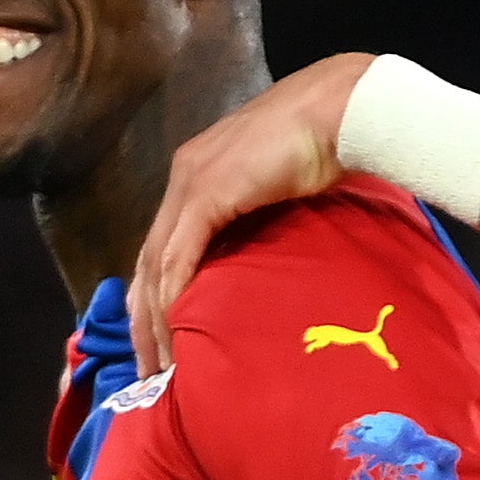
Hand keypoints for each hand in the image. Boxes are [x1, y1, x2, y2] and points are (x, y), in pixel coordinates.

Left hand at [128, 51, 374, 373]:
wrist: (336, 113)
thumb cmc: (323, 146)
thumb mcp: (279, 190)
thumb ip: (259, 218)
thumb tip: (261, 260)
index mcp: (197, 174)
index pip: (162, 244)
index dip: (153, 294)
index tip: (156, 339)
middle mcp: (184, 177)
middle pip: (148, 259)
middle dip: (143, 317)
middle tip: (146, 366)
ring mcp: (191, 182)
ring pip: (157, 262)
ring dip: (154, 317)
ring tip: (159, 363)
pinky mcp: (206, 193)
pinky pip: (179, 256)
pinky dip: (174, 294)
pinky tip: (174, 327)